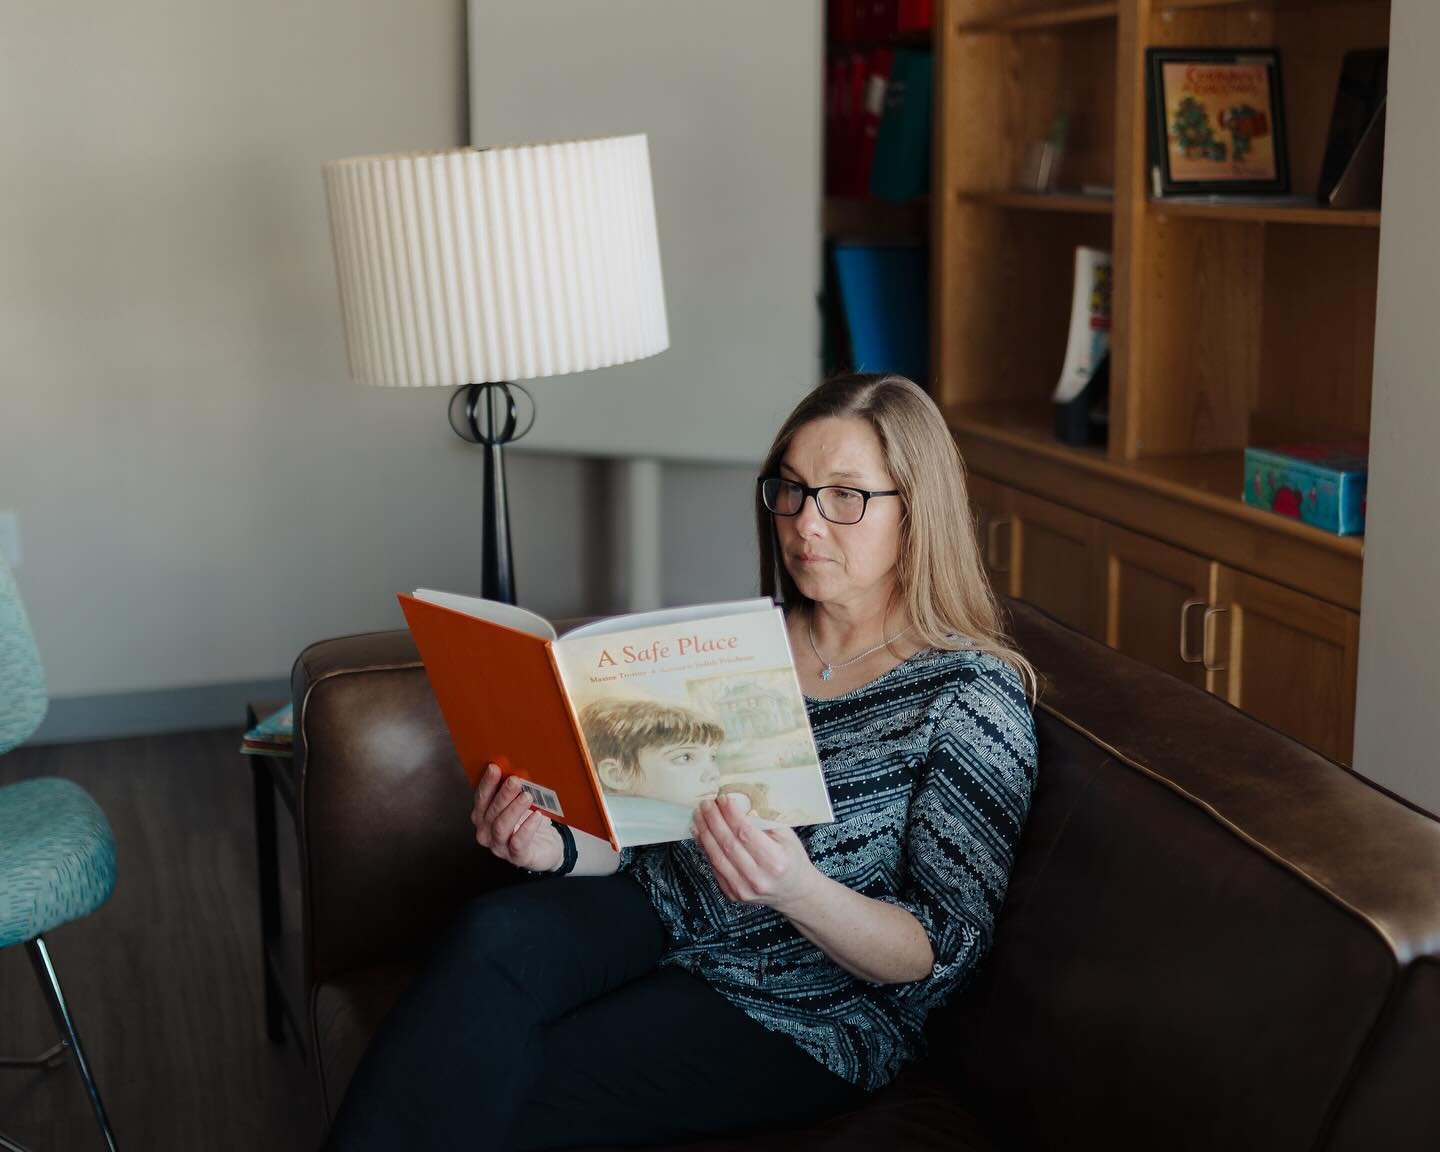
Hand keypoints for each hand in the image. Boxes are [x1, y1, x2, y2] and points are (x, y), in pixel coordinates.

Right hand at [470, 763, 563, 872]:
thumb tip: (516, 770)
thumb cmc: (529, 822)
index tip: (495, 768)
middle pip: (491, 812)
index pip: (481, 799)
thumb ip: (514, 791)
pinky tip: (537, 816)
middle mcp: (487, 833)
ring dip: (513, 809)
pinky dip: (527, 828)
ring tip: (527, 796)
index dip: (487, 783)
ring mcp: (500, 847)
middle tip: (515, 781)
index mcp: (483, 817)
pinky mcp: (517, 857)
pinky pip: (518, 843)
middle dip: (503, 794)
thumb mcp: (520, 803)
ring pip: (501, 827)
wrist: (547, 846)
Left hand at [691, 793, 819, 913]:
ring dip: (704, 832)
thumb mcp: (788, 837)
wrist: (794, 892)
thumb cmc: (792, 859)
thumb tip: (739, 804)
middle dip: (713, 820)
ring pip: (717, 856)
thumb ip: (765, 821)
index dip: (731, 815)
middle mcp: (758, 878)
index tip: (723, 798)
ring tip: (699, 814)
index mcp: (776, 862)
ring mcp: (743, 889)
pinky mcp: (732, 894)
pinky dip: (705, 847)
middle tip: (706, 803)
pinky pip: (714, 867)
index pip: (746, 834)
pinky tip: (701, 832)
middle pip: (728, 844)